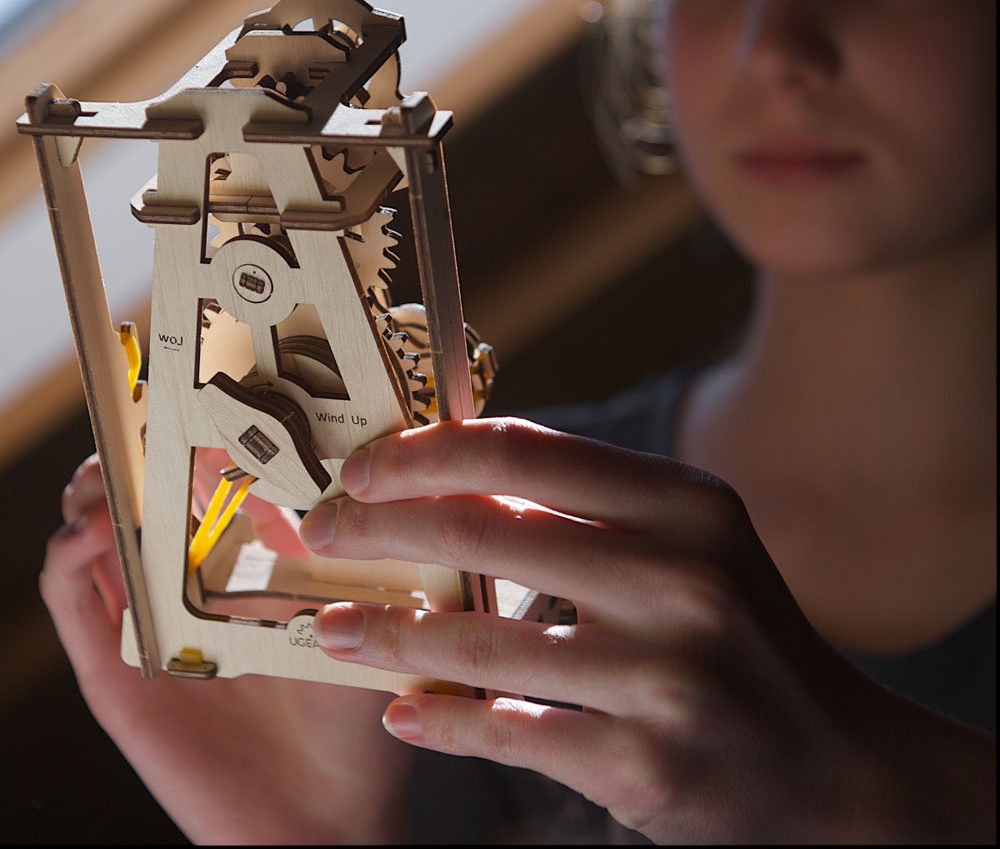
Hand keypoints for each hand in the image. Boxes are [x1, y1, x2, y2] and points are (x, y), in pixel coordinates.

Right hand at [42, 454, 414, 844]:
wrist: (323, 809)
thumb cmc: (352, 703)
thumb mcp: (355, 599)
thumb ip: (338, 534)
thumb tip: (328, 446)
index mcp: (245, 559)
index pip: (200, 475)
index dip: (189, 426)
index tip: (194, 385)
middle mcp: (188, 583)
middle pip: (136, 493)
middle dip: (133, 449)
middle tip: (147, 421)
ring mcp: (144, 621)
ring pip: (91, 533)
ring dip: (94, 491)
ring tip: (119, 474)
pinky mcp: (111, 667)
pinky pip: (68, 596)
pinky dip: (71, 554)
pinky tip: (102, 532)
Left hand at [300, 419, 995, 843]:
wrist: (833, 760)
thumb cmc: (740, 630)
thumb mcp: (688, 539)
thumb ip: (588, 499)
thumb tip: (459, 463)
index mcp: (683, 504)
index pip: (522, 451)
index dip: (425, 451)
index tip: (364, 465)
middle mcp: (679, 578)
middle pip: (484, 530)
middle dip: (379, 526)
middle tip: (322, 531)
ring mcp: (664, 675)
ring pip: (482, 639)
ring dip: (385, 631)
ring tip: (330, 627)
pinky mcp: (644, 764)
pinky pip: (509, 732)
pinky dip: (441, 717)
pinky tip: (401, 707)